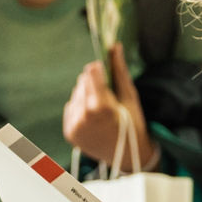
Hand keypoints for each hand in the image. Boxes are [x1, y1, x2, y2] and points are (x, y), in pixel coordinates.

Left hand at [64, 41, 156, 172]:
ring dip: (86, 95)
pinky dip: (80, 108)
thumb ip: (119, 70)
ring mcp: (74, 126)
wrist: (126, 156)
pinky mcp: (69, 132)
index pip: (90, 72)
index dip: (99, 69)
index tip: (106, 71)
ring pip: (76, 94)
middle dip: (94, 83)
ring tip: (102, 109)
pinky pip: (71, 107)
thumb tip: (114, 45)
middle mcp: (83, 116)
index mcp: (100, 107)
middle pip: (82, 81)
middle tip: (108, 96)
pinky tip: (93, 118)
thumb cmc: (133, 124)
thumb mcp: (129, 96)